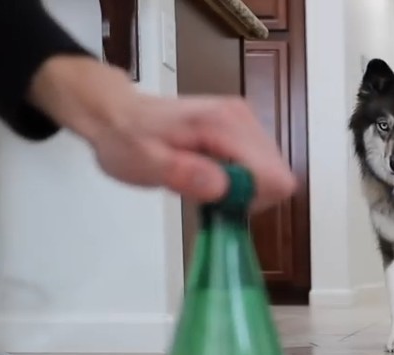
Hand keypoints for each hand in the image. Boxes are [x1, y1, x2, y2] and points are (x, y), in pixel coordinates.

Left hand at [27, 55, 294, 209]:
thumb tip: (222, 187)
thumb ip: (182, 174)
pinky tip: (209, 174)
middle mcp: (242, 118)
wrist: (116, 114)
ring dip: (242, 188)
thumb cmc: (127, 140)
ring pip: (270, 173)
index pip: (274, 176)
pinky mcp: (243, 128)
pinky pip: (259, 166)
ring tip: (202, 180)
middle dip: (246, 195)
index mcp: (223, 125)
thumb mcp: (144, 163)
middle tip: (205, 192)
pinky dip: (239, 179)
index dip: (250, 200)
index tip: (218, 201)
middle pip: (276, 176)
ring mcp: (245, 121)